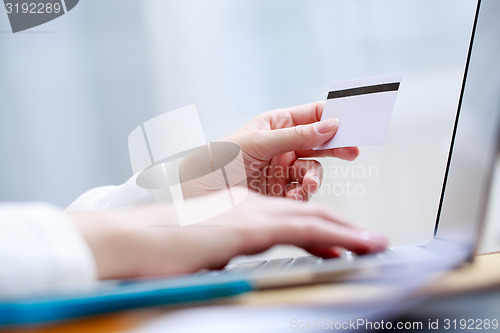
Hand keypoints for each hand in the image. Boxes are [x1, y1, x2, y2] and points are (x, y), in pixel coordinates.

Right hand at [68, 190, 386, 279]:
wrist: (131, 238)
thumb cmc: (160, 247)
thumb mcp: (205, 248)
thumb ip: (227, 249)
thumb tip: (235, 260)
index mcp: (240, 209)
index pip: (291, 218)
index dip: (322, 230)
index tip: (344, 244)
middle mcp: (250, 206)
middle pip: (309, 214)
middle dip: (345, 228)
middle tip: (372, 241)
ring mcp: (251, 213)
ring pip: (314, 218)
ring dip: (349, 232)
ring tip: (375, 245)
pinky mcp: (249, 226)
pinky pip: (303, 229)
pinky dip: (333, 237)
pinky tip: (352, 248)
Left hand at [221, 102, 359, 201]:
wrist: (199, 194)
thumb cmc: (219, 159)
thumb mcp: (257, 142)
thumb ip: (295, 136)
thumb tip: (330, 125)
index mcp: (276, 124)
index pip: (312, 115)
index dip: (334, 115)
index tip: (354, 119)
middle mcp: (283, 144)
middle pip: (319, 142)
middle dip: (335, 147)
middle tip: (352, 152)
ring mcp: (283, 168)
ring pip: (313, 170)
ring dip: (313, 179)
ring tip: (306, 187)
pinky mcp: (281, 191)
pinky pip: (302, 191)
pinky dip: (302, 195)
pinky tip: (293, 197)